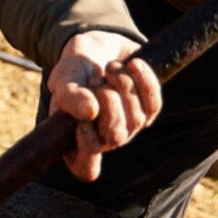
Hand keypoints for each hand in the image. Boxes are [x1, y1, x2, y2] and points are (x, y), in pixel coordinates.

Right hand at [46, 30, 162, 183]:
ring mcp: (129, 128)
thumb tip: (89, 112)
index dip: (86, 145)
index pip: (86, 168)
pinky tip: (132, 64)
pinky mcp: (149, 110)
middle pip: (116, 137)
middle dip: (107, 102)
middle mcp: (105, 141)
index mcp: (77, 143)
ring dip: (122, 84)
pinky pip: (154, 102)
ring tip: (109, 69)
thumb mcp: (63, 81)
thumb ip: (69, 97)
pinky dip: (143, 80)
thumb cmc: (73, 73)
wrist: (95, 49)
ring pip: (136, 117)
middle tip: (95, 82)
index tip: (82, 116)